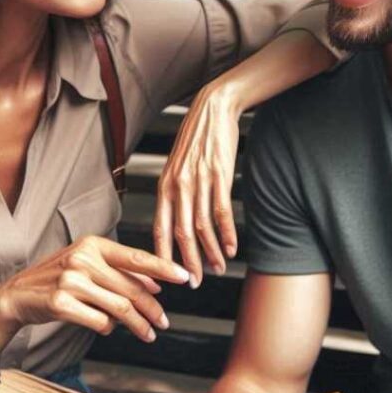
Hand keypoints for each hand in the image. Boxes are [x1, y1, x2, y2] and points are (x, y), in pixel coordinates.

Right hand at [0, 236, 189, 341]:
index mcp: (93, 245)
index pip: (136, 257)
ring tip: (149, 334)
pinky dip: (109, 328)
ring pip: (120, 308)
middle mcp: (82, 259)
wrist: (17, 295)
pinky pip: (101, 322)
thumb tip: (157, 284)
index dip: (163, 268)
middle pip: (131, 289)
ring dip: (139, 325)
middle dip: (153, 309)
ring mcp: (71, 281)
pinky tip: (110, 329)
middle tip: (164, 322)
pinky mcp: (61, 303)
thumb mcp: (88, 266)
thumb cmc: (58, 279)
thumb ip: (120, 272)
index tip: (185, 277)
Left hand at [154, 84, 240, 286]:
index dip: (162, 256)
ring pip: (202, 227)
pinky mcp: (219, 175)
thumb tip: (177, 222)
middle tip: (195, 283)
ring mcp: (198, 181)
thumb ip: (175, 193)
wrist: (212, 109)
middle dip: (188, 263)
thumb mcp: (177, 167)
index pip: (159, 229)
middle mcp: (178, 186)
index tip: (166, 277)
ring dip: (211, 253)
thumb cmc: (196, 140)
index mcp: (164, 186)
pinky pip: (222, 212)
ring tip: (218, 268)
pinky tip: (232, 248)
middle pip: (181, 234)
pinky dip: (227, 234)